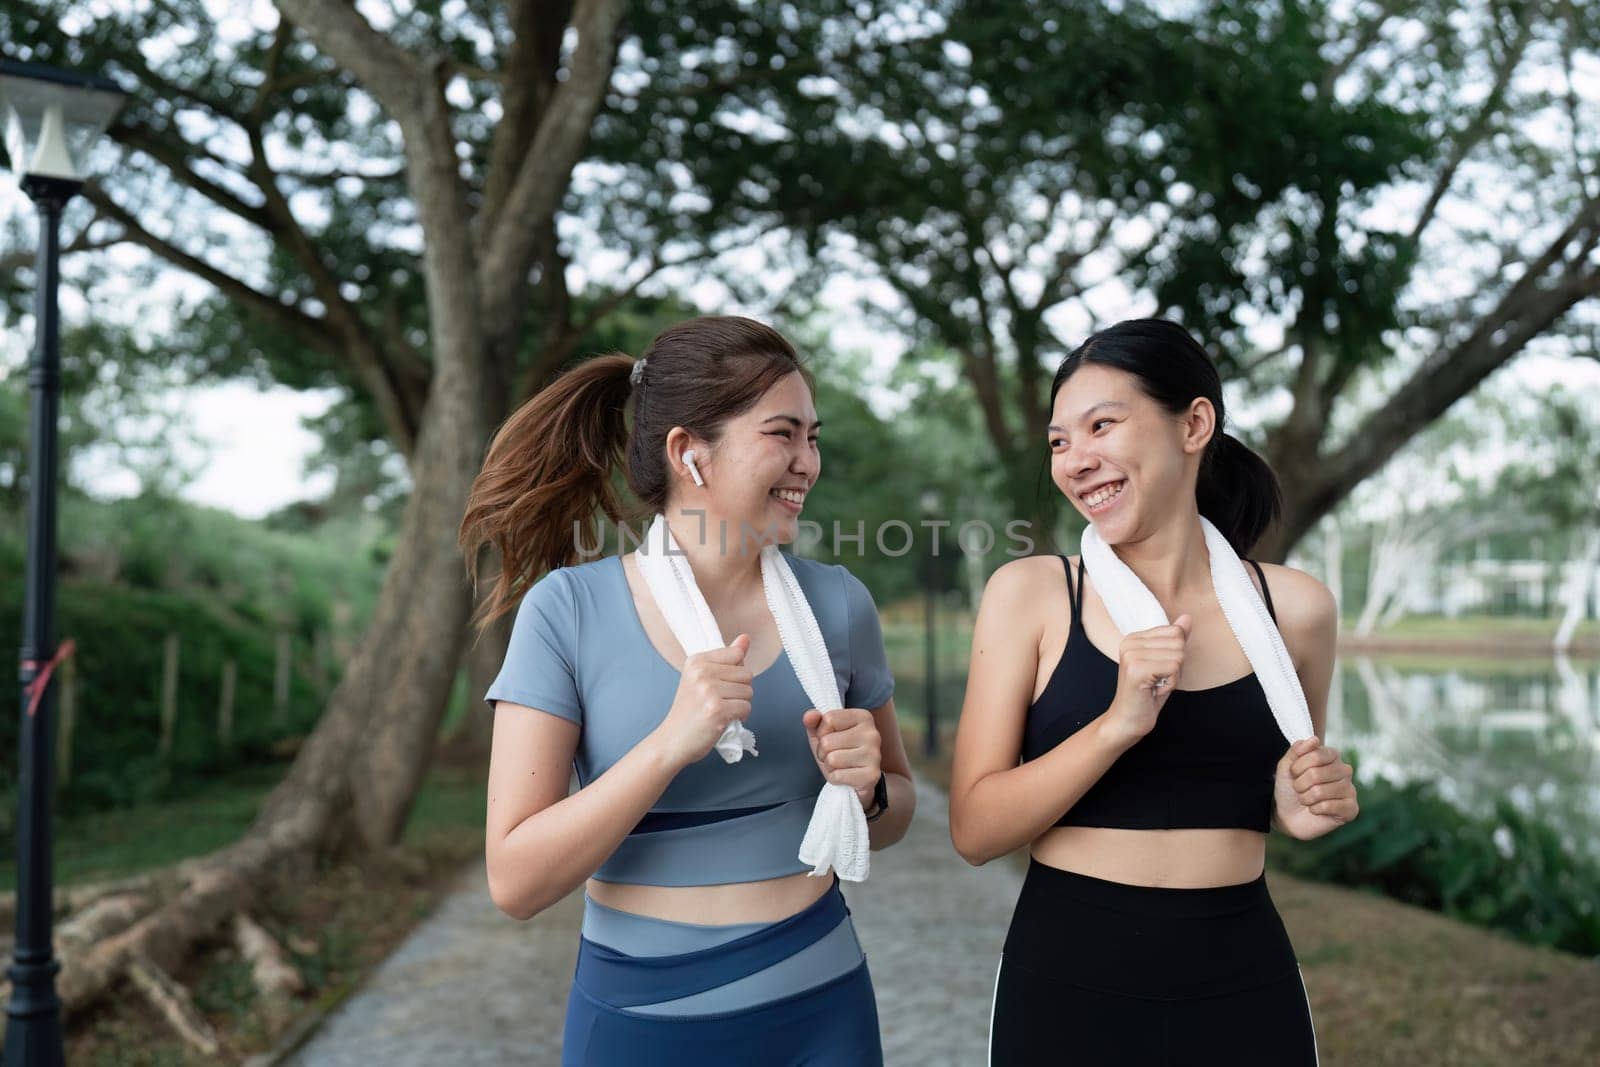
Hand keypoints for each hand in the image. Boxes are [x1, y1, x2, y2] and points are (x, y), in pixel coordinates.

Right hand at [650, 634, 753, 768]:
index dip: (735, 673)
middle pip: (747, 674)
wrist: (671, 741)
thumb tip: (745, 638)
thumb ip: (726, 659)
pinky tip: (723, 721)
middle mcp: (701, 672)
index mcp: (696, 661)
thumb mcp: (701, 679)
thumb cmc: (688, 713)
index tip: (719, 685)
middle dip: (739, 690)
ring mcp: (709, 691)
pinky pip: (746, 707)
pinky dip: (740, 717)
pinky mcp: (717, 709)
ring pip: (749, 692)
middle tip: (719, 702)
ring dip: (740, 705)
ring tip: (720, 711)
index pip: (736, 654)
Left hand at [802, 707, 881, 805]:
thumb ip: (814, 720)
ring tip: (840, 766)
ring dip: (829, 766)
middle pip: (827, 741)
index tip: (831, 738)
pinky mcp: (871, 775)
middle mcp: (872, 734)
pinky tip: (846, 776)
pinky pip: (837, 776)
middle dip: (823, 752)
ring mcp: (874, 755)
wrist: (856, 781)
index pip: (828, 719)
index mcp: (863, 717)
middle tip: (835, 755)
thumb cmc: (839, 752)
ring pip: (832, 759)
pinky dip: (835, 778)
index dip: (822, 732)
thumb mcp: (823, 733)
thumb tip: (809, 716)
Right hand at [1102, 614, 1192, 746]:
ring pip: (1178, 655)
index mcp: (1134, 638)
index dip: (1175, 654)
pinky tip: (1154, 690)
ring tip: (1155, 685)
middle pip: (1178, 642)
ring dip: (1174, 675)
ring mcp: (1131, 655)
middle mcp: (1130, 642)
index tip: (1159, 670)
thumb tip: (1186, 618)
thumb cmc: (1147, 694)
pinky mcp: (1136, 669)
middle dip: (1176, 665)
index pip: (1174, 631)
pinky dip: (1171, 683)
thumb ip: (1175, 640)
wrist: (1128, 720)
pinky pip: (1174, 668)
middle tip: (1158, 679)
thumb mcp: (1165, 663)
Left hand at [1273, 738, 1358, 839]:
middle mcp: (1344, 770)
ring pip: (1320, 792)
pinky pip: (1328, 806)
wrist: (1287, 815)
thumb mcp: (1287, 766)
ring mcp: (1350, 789)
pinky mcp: (1351, 809)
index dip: (1298, 766)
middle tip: (1299, 789)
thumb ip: (1297, 750)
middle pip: (1316, 774)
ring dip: (1305, 798)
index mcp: (1332, 756)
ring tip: (1306, 800)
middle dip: (1300, 785)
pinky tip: (1315, 810)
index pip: (1316, 755)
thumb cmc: (1289, 788)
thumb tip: (1314, 738)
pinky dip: (1315, 809)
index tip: (1293, 773)